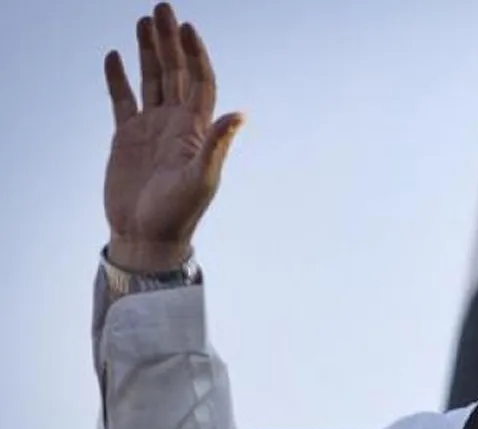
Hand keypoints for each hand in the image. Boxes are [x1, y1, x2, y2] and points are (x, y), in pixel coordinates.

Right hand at [103, 3, 243, 270]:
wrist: (148, 235)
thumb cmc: (179, 213)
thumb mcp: (202, 179)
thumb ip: (217, 145)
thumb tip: (240, 115)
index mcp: (196, 130)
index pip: (200, 82)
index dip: (196, 55)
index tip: (187, 28)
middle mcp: (176, 124)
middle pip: (175, 73)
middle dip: (169, 41)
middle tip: (162, 7)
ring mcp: (151, 129)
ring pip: (151, 80)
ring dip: (148, 51)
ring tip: (143, 21)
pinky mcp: (126, 138)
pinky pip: (123, 100)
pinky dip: (118, 78)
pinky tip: (115, 55)